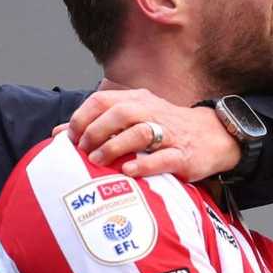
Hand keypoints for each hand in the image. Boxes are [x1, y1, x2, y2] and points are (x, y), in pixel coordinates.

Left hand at [61, 89, 241, 180]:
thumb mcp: (133, 119)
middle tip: (83, 151)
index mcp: (137, 100)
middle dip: (95, 132)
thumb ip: (97, 124)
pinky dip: (143, 164)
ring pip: (139, 132)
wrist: (213, 136)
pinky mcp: (184, 155)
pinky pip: (163, 158)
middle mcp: (152, 112)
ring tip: (97, 162)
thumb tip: (58, 134)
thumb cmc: (165, 129)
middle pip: (119, 113)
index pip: (102, 100)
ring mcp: (169, 133)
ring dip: (114, 146)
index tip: (71, 138)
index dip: (82, 118)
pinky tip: (128, 171)